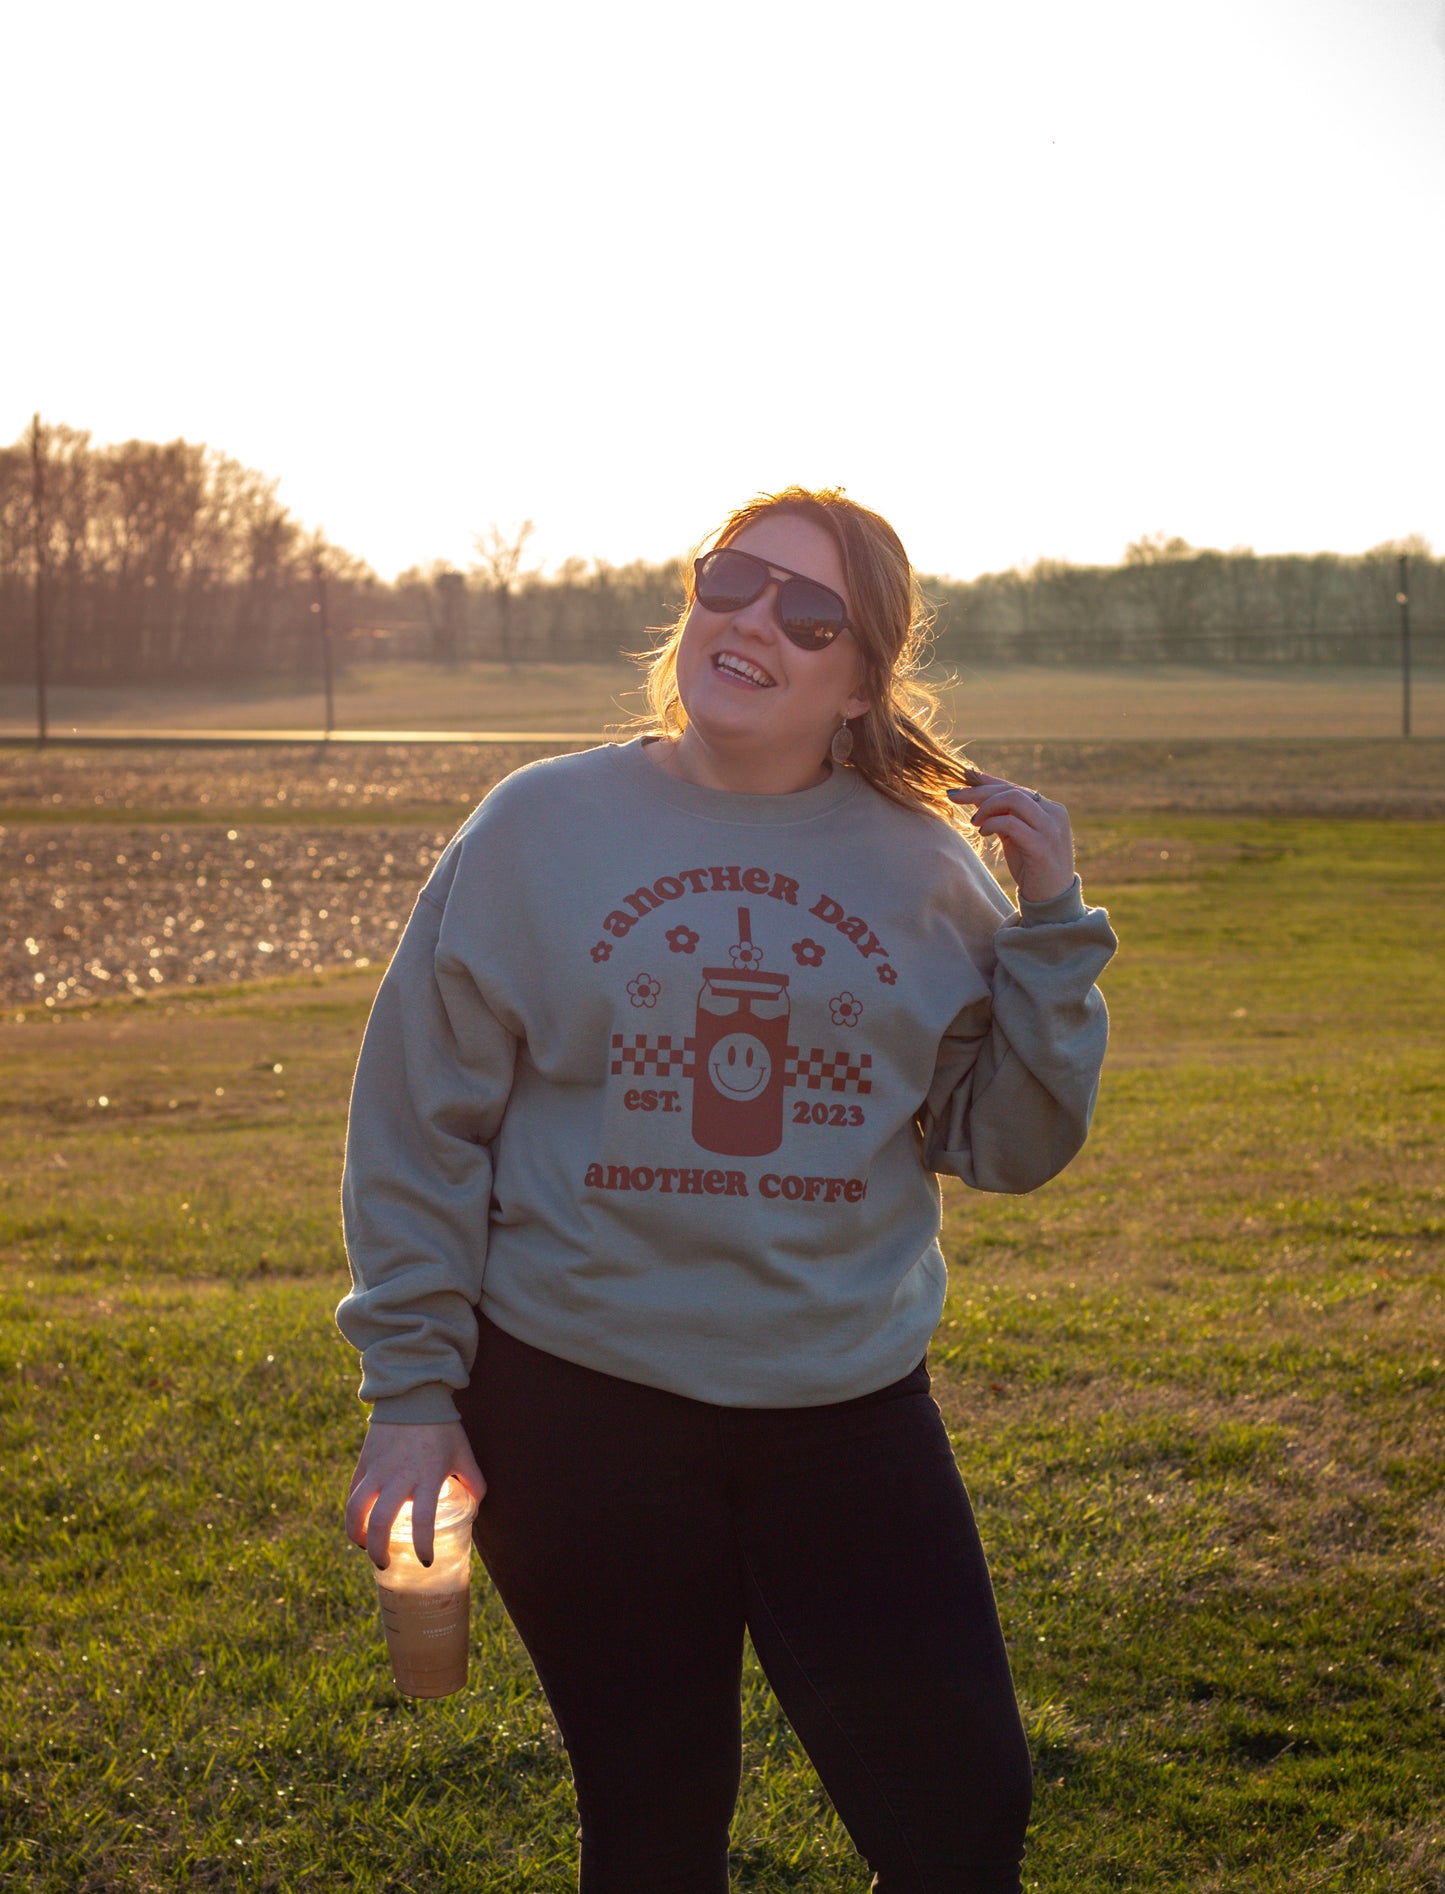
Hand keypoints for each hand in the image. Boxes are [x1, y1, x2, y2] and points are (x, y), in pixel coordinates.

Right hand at [345, 1419, 485, 1570]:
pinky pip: (352, 1492)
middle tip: (385, 1563)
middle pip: (380, 1522)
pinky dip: (352, 1512)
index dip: (423, 1546)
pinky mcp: (364, 1461)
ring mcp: (377, 1469)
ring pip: (355, 1509)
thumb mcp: (464, 1454)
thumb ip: (474, 1482)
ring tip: (364, 1547)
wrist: (414, 1394)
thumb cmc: (443, 1427)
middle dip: (379, 1551)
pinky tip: (359, 1522)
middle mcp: (399, 1476)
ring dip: (356, 1534)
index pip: (424, 1521)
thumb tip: (477, 1509)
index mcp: (427, 1476)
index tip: (425, 1561)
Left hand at [948, 769, 1075, 904]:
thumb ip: (1003, 815)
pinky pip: (1012, 823)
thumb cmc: (1033, 867)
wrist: (1052, 900)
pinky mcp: (1042, 846)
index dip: (987, 782)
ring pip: (1013, 799)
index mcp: (1050, 809)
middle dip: (978, 791)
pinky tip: (983, 833)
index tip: (962, 779)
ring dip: (986, 807)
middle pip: (1012, 790)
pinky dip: (992, 824)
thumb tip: (976, 794)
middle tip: (953, 796)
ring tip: (974, 822)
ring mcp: (1051, 828)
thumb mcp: (1017, 836)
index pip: (1015, 787)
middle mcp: (1054, 813)